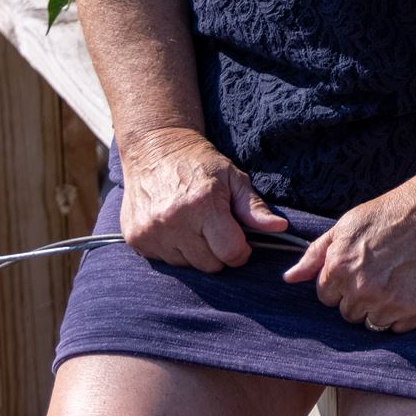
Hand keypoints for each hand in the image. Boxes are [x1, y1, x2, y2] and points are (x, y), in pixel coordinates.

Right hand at [116, 126, 286, 272]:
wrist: (155, 149)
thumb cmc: (200, 163)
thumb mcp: (234, 178)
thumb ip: (254, 207)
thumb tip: (280, 227)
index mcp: (202, 205)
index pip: (229, 252)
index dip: (241, 251)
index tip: (241, 240)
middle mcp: (173, 221)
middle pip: (210, 265)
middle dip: (219, 252)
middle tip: (217, 229)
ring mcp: (151, 232)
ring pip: (187, 265)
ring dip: (196, 252)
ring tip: (194, 226)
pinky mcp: (135, 239)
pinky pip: (165, 261)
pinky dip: (174, 250)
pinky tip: (175, 227)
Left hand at [282, 182, 415, 332]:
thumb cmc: (391, 212)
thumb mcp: (347, 225)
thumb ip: (315, 254)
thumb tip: (289, 278)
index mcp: (339, 268)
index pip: (327, 297)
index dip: (342, 283)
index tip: (361, 269)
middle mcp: (361, 289)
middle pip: (349, 313)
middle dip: (360, 297)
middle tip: (381, 273)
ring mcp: (389, 302)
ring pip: (372, 323)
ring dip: (380, 308)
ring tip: (397, 280)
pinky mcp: (414, 310)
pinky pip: (398, 328)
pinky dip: (403, 314)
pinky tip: (411, 288)